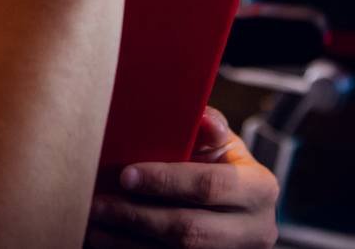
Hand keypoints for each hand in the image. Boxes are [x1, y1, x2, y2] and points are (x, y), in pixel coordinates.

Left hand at [86, 108, 277, 248]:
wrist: (238, 209)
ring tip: (95, 223)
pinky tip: (107, 239)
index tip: (126, 175)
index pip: (210, 186)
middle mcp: (256, 229)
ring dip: (127, 241)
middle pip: (189, 230)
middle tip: (99, 203)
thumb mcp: (224, 145)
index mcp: (260, 189)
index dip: (166, 181)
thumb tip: (202, 118)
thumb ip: (210, 129)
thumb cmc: (223, 167)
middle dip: (137, 216)